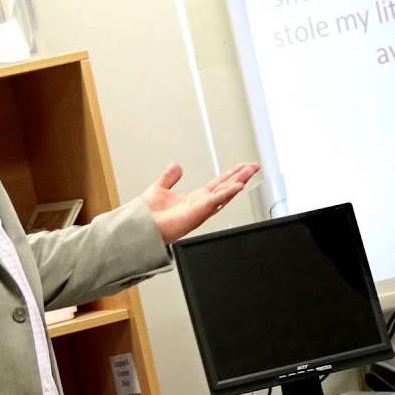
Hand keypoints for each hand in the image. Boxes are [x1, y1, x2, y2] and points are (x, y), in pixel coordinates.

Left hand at [143, 162, 259, 243]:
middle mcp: (200, 204)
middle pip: (225, 187)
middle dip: (240, 176)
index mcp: (194, 198)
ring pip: (224, 192)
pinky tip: (237, 186)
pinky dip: (227, 193)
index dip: (230, 175)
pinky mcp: (197, 213)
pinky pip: (215, 201)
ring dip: (238, 181)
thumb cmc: (147, 216)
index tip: (242, 166)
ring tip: (250, 171)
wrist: (140, 228)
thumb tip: (176, 166)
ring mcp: (200, 209)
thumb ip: (169, 177)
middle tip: (254, 166)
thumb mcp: (159, 188)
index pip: (218, 184)